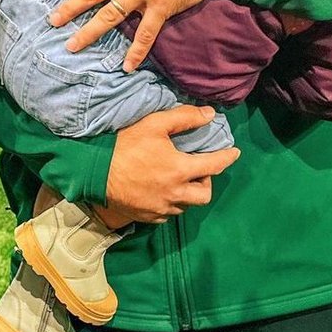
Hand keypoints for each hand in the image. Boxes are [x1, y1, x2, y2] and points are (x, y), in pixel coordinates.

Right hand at [104, 106, 239, 222]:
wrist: (95, 173)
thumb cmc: (125, 146)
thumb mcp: (154, 124)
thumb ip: (184, 118)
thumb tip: (210, 114)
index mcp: (180, 171)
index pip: (214, 165)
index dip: (227, 158)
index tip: (235, 153)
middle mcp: (176, 194)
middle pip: (204, 195)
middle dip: (207, 182)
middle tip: (199, 169)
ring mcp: (162, 209)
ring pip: (186, 206)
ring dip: (188, 193)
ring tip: (179, 179)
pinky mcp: (148, 217)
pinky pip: (168, 214)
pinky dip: (171, 203)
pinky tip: (161, 191)